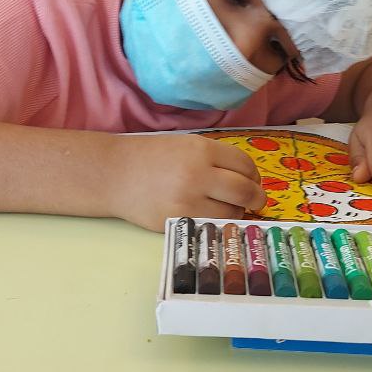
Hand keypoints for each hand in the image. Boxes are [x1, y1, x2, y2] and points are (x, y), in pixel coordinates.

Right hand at [110, 133, 265, 230]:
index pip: (244, 164)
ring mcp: (188, 200)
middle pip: (245, 190)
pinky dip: (217, 222)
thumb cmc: (151, 158)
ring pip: (231, 212)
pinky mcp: (178, 221)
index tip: (253, 181)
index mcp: (202, 149)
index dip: (254, 175)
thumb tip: (248, 179)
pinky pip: (211, 225)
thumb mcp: (185, 145)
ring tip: (228, 208)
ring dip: (236, 212)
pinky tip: (212, 216)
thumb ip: (215, 158)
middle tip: (256, 201)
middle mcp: (198, 173)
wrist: (114, 174)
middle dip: (256, 198)